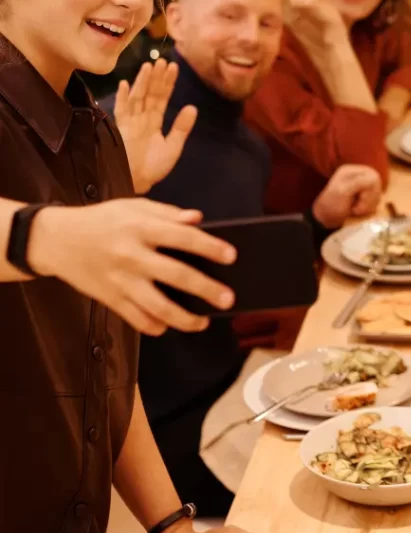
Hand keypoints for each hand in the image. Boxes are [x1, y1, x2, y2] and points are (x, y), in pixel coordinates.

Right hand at [28, 200, 236, 335]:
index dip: (210, 247)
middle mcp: (132, 256)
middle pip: (176, 275)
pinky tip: (168, 326)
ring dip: (183, 319)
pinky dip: (153, 326)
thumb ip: (167, 213)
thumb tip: (198, 219)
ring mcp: (120, 281)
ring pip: (156, 306)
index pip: (183, 238)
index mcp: (141, 228)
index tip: (231, 256)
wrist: (56, 239)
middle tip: (228, 299)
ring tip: (203, 322)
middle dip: (206, 289)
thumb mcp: (133, 206)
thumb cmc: (102, 220)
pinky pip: (134, 318)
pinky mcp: (108, 298)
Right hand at [113, 60, 196, 194]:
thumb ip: (181, 127)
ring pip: (137, 97)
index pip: (162, 98)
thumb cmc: (153, 168)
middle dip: (156, 77)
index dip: (168, 83)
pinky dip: (123, 98)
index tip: (174, 67)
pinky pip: (121, 111)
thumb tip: (192, 107)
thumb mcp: (173, 147)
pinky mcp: (120, 129)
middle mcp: (142, 119)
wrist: (137, 183)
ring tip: (148, 66)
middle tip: (162, 60)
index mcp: (154, 122)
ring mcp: (130, 123)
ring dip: (142, 81)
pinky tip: (126, 84)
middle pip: (150, 93)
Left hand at [312, 165, 382, 228]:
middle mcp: (357, 175)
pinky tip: (358, 211)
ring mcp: (361, 185)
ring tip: (355, 210)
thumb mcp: (343, 192)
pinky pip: (375, 200)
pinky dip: (369, 208)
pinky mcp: (363, 195)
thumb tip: (374, 179)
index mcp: (351, 170)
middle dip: (369, 199)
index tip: (359, 200)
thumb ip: (359, 182)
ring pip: (378, 193)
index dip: (370, 191)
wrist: (325, 220)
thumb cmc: (332, 206)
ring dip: (369, 205)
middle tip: (357, 208)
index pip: (373, 177)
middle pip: (377, 185)